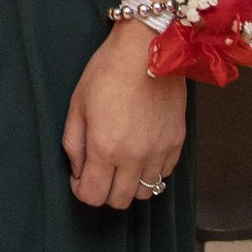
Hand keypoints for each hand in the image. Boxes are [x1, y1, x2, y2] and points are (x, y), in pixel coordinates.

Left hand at [63, 19, 186, 207]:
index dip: (81, 191)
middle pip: (120, 201)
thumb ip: (74, 144)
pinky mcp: (178, 143)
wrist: (148, 50)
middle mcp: (135, 157)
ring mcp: (160, 152)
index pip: (93, 196)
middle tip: (97, 173)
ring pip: (146, 193)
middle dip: (104, 192)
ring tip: (120, 164)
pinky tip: (140, 154)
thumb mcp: (77, 105)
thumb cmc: (107, 72)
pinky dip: (150, 172)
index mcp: (105, 147)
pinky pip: (164, 174)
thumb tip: (78, 170)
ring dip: (130, 185)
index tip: (79, 179)